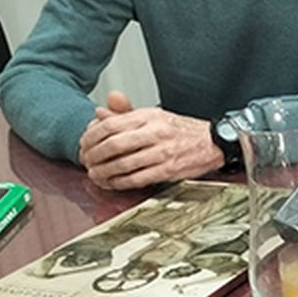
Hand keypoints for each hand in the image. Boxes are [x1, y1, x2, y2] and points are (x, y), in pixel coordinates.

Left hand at [78, 91, 224, 189]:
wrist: (213, 141)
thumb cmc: (181, 130)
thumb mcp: (153, 115)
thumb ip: (125, 114)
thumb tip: (99, 113)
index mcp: (149, 116)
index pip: (111, 125)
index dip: (92, 136)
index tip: (84, 143)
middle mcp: (155, 133)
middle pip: (114, 145)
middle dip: (94, 155)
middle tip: (86, 160)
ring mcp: (162, 153)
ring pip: (123, 164)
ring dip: (104, 172)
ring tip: (95, 174)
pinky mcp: (168, 170)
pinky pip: (137, 179)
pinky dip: (120, 183)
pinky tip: (112, 182)